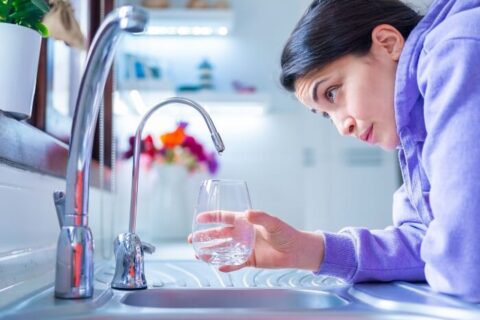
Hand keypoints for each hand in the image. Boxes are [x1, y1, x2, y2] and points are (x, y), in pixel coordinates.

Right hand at [188, 210, 324, 272]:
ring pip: (224, 249)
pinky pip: (235, 263)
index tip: (199, 218)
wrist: (297, 251)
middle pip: (219, 235)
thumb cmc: (286, 233)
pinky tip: (217, 266)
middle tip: (192, 239)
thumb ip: (260, 218)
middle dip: (205, 237)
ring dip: (211, 252)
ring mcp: (245, 247)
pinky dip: (226, 265)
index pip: (225, 218)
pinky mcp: (250, 260)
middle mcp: (243, 234)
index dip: (212, 217)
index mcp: (246, 222)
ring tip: (198, 254)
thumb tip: (247, 213)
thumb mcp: (273, 223)